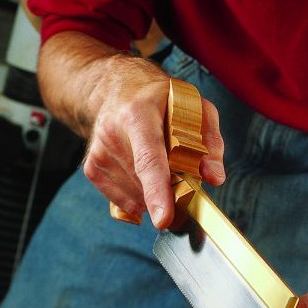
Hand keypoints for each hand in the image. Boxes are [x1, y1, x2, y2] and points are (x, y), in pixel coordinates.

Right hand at [82, 57, 224, 228]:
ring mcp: (99, 152)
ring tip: (160, 166)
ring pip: (137, 197)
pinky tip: (143, 176)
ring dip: (155, 194)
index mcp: (138, 114)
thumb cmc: (163, 100)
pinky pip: (124, 201)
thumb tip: (214, 178)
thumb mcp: (196, 108)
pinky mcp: (92, 168)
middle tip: (181, 174)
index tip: (163, 219)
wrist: (117, 88)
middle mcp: (112, 132)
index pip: (149, 160)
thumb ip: (210, 142)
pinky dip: (140, 197)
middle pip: (145, 184)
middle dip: (169, 192)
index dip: (157, 192)